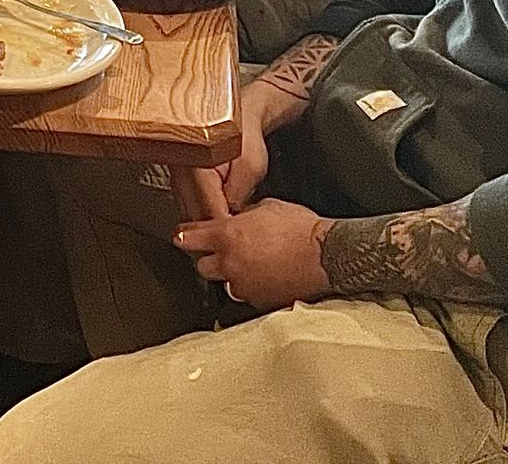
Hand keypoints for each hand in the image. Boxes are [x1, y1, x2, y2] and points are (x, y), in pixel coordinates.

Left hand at [174, 198, 331, 310]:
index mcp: (228, 235)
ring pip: (224, 284)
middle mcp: (230, 262)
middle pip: (201, 266)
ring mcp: (243, 285)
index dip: (184, 236)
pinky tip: (265, 278)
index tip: (181, 237)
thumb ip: (245, 214)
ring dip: (231, 276)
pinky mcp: (258, 302)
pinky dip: (251, 288)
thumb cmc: (302, 229)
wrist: (326, 255)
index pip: (189, 237)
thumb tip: (239, 217)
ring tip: (250, 267)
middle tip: (221, 253)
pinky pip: (246, 296)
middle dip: (208, 259)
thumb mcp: (268, 207)